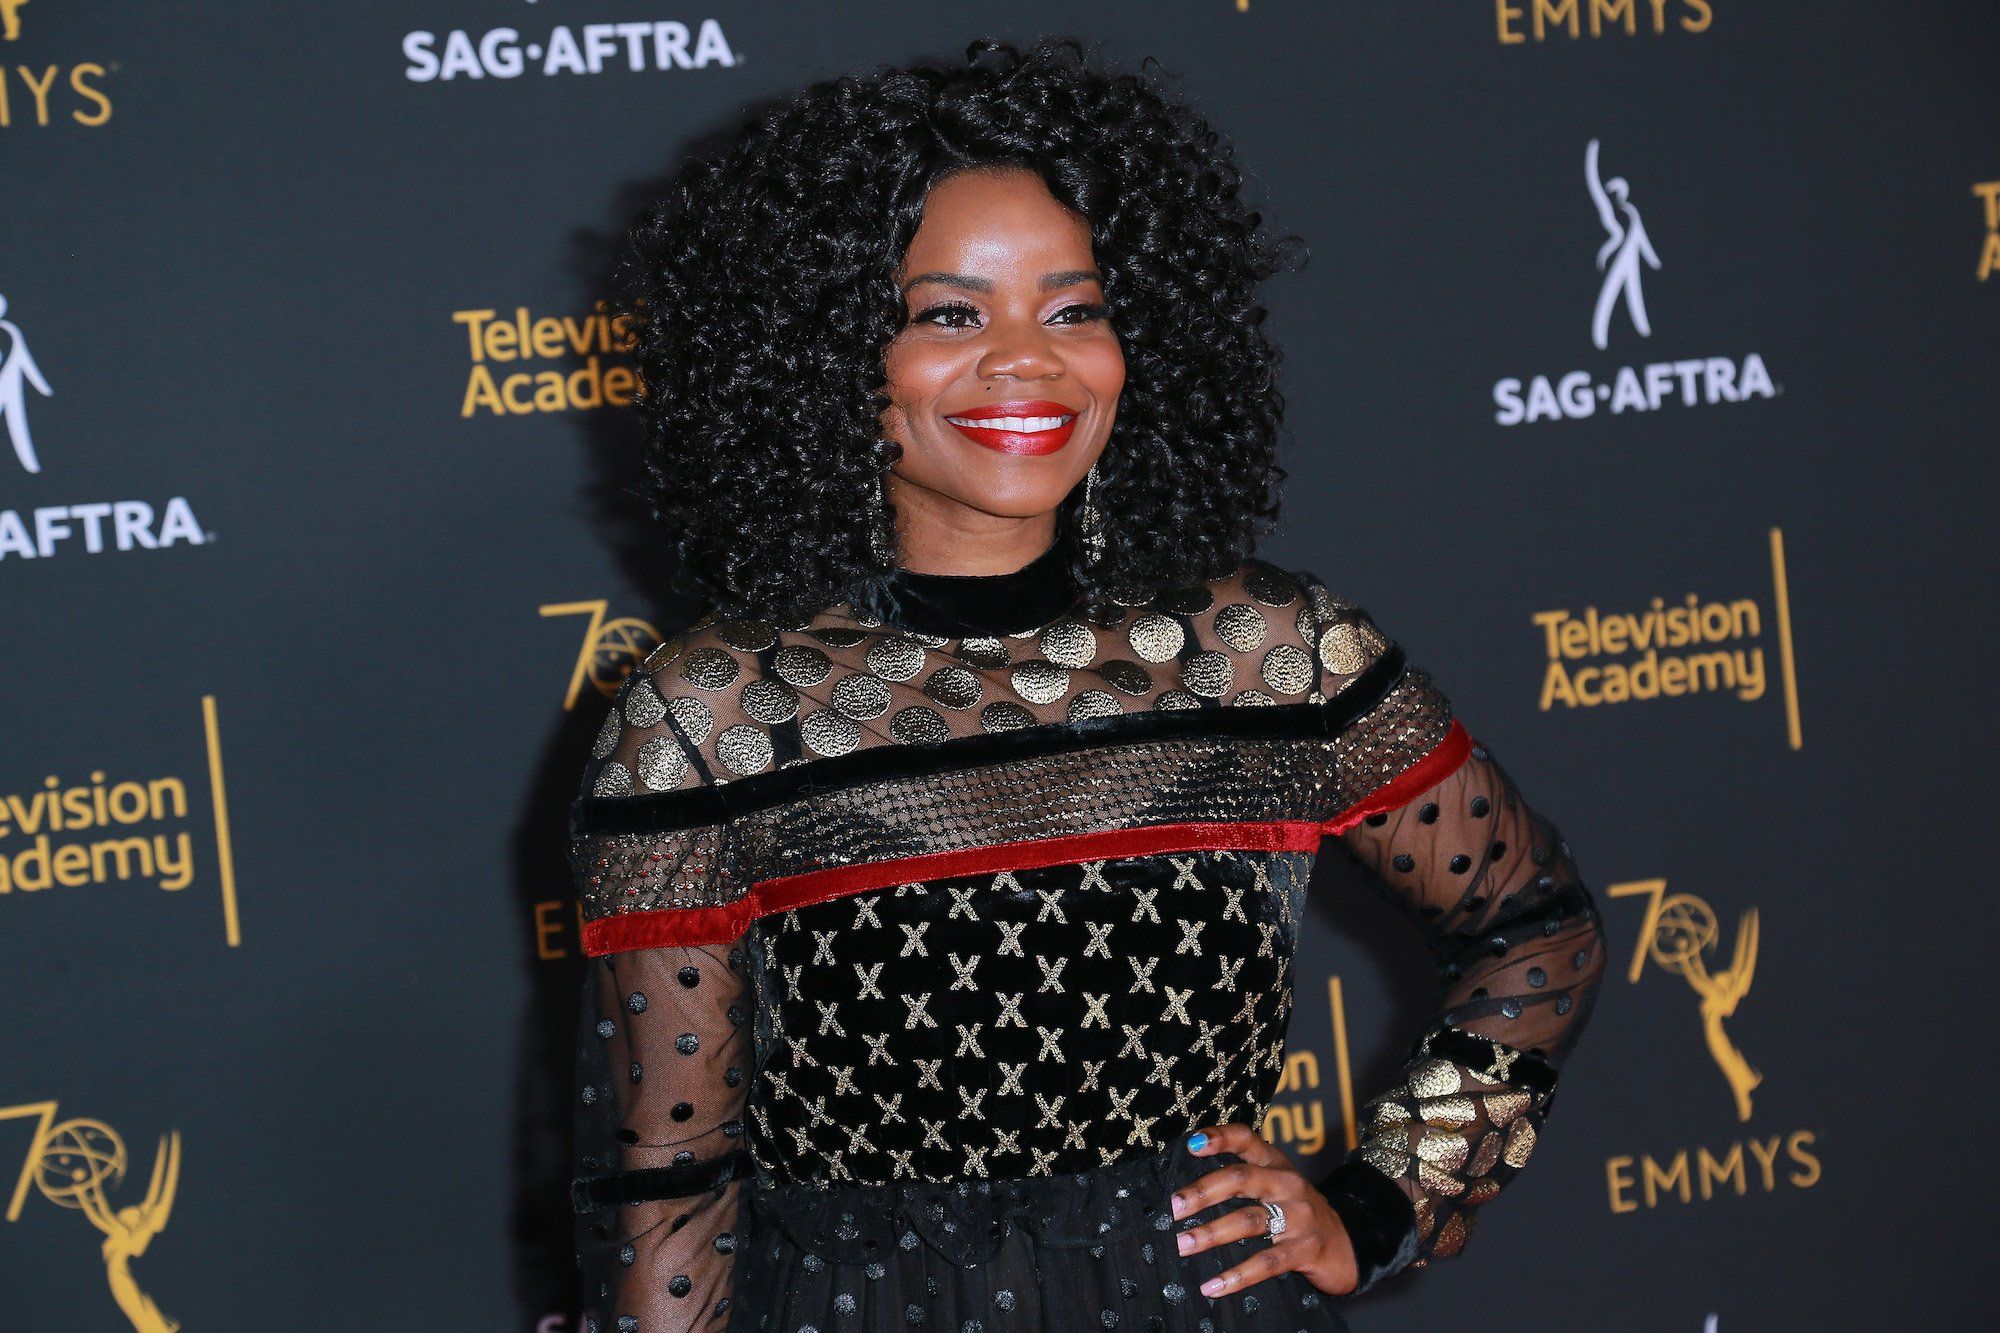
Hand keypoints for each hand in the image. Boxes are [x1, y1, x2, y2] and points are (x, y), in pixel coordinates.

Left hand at [1168, 1122, 1358, 1298]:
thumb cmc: (1298, 1212)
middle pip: (1241, 1178)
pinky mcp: (1305, 1249)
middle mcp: (1288, 1184)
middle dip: (1203, 1192)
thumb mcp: (1276, 1184)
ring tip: (1183, 1245)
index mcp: (1276, 1163)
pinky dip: (1237, 1275)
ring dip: (1211, 1234)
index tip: (1192, 1144)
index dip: (1220, 1138)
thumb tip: (1188, 1190)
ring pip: (1248, 1221)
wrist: (1346, 1245)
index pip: (1247, 1139)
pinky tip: (1213, 1285)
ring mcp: (1299, 1216)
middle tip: (1174, 1208)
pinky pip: (1266, 1262)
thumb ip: (1243, 1177)